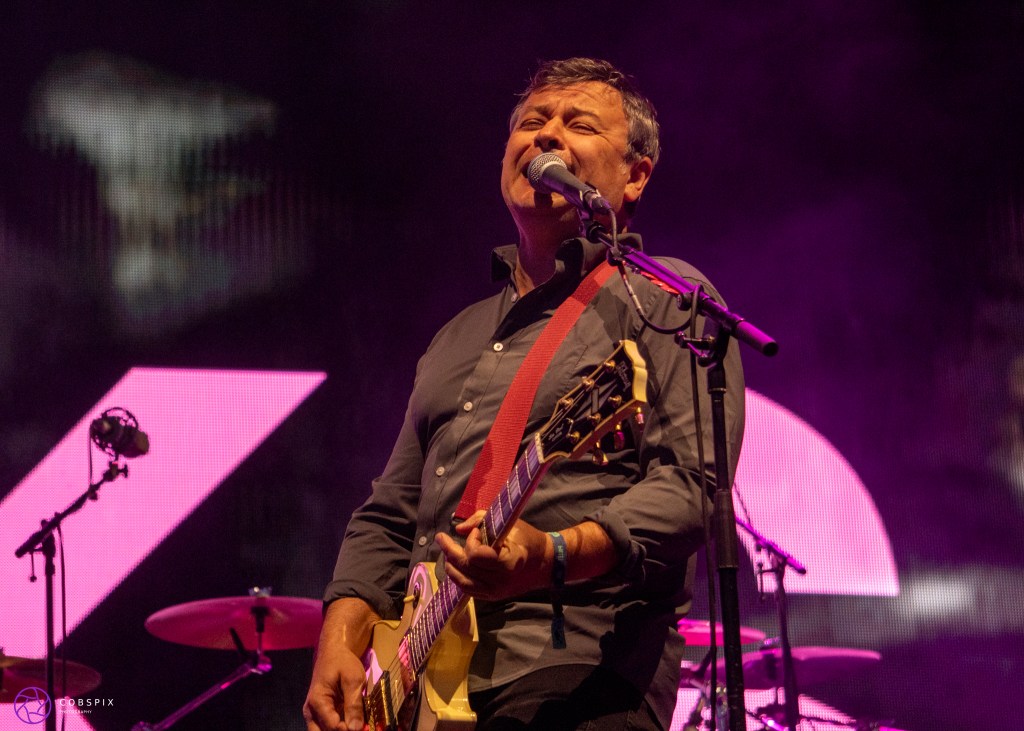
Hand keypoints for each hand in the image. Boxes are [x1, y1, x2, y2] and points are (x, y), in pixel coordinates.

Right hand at [303, 599, 376, 730]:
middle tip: (358, 724)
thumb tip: (355, 729)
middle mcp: (311, 712)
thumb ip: (354, 704)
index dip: (350, 729)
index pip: (333, 727)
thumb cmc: (343, 662)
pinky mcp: (320, 714)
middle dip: (342, 730)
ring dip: (340, 728)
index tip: (365, 725)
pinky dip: (340, 726)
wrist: (334, 652)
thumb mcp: (353, 679)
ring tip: (354, 719)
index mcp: (318, 702)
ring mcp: (314, 714)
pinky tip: (351, 719)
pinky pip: (327, 727)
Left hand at [435, 511, 553, 601]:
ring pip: (463, 581)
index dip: (472, 541)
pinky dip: (459, 578)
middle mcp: (501, 580)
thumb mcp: (509, 523)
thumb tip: (459, 530)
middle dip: (451, 551)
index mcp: (509, 561)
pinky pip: (469, 590)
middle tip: (441, 538)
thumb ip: (481, 520)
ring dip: (451, 566)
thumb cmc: (529, 539)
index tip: (479, 531)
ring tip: (446, 553)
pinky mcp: (494, 596)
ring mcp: (497, 591)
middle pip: (467, 567)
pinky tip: (454, 567)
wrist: (546, 563)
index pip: (477, 555)